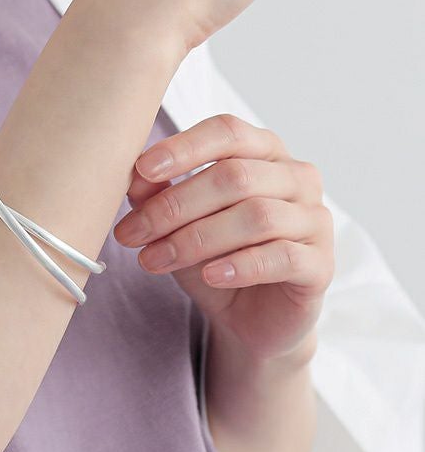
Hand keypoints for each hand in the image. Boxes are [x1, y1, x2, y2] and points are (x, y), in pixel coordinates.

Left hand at [113, 114, 334, 361]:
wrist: (249, 320)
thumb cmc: (213, 256)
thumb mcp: (177, 224)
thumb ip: (159, 194)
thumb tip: (135, 177)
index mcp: (263, 151)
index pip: (227, 132)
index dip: (184, 147)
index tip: (141, 169)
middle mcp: (296, 177)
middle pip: (235, 176)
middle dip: (175, 205)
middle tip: (131, 233)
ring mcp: (315, 219)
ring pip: (257, 216)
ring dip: (196, 239)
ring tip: (154, 260)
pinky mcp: (321, 265)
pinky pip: (282, 257)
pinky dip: (240, 265)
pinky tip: (210, 275)